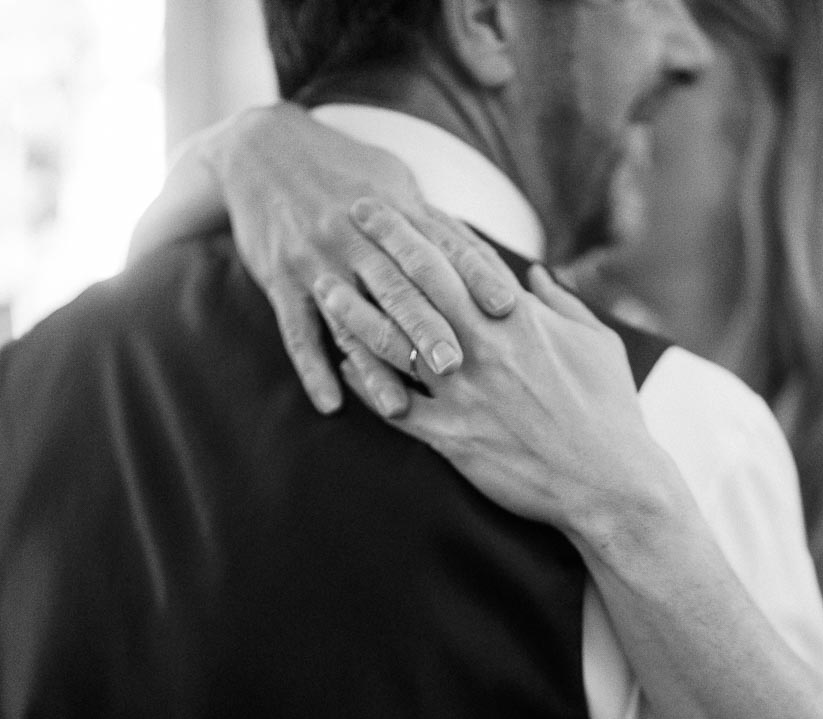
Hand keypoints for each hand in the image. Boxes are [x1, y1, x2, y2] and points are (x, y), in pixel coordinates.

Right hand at [131, 103, 518, 415]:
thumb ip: (435, 226)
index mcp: (392, 209)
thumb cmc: (342, 169)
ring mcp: (316, 260)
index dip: (475, 277)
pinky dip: (312, 370)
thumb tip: (488, 264)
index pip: (441, 247)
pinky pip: (296, 332)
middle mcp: (355, 236)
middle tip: (456, 365)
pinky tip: (330, 404)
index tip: (506, 308)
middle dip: (427, 328)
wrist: (258, 148)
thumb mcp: (392, 182)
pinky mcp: (280, 280)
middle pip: (397, 287)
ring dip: (374, 367)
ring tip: (399, 409)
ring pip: (350, 320)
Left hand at [318, 199, 659, 546]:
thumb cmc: (611, 413)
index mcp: (520, 319)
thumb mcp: (597, 344)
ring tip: (325, 287)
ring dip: (357, 312)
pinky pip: (396, 407)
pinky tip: (343, 369)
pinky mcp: (454, 439)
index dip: (420, 226)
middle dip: (380, 245)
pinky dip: (367, 386)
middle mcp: (486, 348)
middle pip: (420, 284)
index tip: (390, 204)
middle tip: (348, 218)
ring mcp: (465, 393)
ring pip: (396, 342)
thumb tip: (535, 274)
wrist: (609, 484)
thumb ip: (562, 304)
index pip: (460, 259)